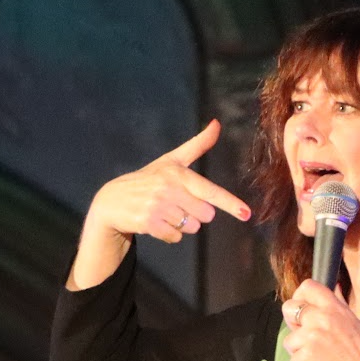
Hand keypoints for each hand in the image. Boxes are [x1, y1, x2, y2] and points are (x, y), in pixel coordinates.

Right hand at [69, 121, 250, 288]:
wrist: (113, 200)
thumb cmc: (148, 180)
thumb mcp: (172, 160)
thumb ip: (197, 145)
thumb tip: (217, 123)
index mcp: (178, 173)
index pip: (210, 191)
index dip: (230, 203)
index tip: (246, 214)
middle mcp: (168, 189)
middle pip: (205, 215)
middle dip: (196, 214)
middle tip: (177, 204)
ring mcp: (158, 206)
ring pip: (191, 228)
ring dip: (181, 225)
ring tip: (164, 212)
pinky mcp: (149, 223)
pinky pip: (176, 237)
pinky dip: (169, 234)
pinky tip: (156, 222)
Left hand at [282, 281, 359, 360]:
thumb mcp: (356, 325)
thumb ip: (339, 310)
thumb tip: (334, 289)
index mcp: (336, 309)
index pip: (308, 286)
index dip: (299, 298)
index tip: (302, 312)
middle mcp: (322, 318)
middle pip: (289, 308)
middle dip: (292, 325)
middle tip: (304, 340)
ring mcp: (313, 336)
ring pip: (289, 341)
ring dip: (299, 355)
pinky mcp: (307, 356)